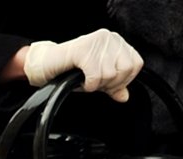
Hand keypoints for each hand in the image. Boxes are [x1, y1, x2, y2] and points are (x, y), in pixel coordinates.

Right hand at [22, 29, 142, 101]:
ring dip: (96, 85)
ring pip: (110, 74)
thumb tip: (125, 96)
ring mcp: (97, 41)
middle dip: (110, 84)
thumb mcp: (97, 78)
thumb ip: (113, 86)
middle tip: (95, 84)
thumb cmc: (70, 69)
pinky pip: (95, 75)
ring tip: (86, 81)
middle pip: (126, 69)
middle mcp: (109, 38)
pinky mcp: (84, 49)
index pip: (136, 64)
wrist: (46, 65)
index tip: (108, 85)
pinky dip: (88, 85)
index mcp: (116, 42)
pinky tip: (81, 82)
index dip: (124, 81)